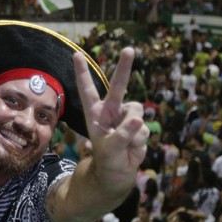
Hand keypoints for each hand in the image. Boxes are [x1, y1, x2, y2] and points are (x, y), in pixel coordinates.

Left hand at [73, 48, 147, 201]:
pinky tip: (132, 147)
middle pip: (118, 86)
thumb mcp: (109, 150)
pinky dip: (140, 139)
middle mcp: (111, 111)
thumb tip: (137, 120)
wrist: (119, 173)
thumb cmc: (107, 160)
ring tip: (124, 143)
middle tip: (129, 49)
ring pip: (136, 112)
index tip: (76, 55)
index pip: (87, 90)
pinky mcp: (140, 126)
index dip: (82, 73)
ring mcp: (126, 117)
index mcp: (96, 113)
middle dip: (124, 67)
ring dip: (133, 129)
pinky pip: (144, 128)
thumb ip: (122, 135)